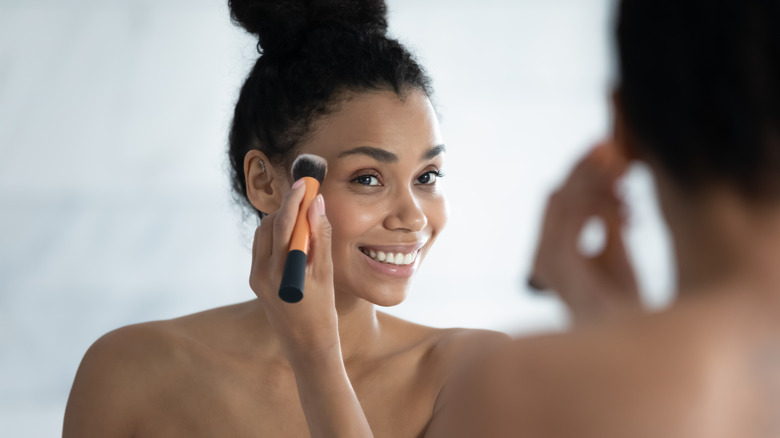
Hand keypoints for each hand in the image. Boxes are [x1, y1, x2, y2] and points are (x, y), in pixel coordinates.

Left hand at [249, 180, 337, 356]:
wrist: (306, 346)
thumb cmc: (323, 312)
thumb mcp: (326, 273)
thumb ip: (320, 236)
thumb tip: (317, 204)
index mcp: (280, 271)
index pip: (284, 223)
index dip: (295, 199)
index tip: (306, 182)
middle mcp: (262, 272)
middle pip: (270, 225)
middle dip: (288, 208)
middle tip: (308, 198)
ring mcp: (256, 277)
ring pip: (264, 234)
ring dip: (281, 221)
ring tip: (304, 219)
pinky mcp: (256, 280)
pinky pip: (263, 247)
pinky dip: (277, 236)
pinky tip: (295, 239)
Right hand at [530, 141, 641, 325]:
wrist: (631, 337)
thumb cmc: (624, 300)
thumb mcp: (616, 249)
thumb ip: (607, 218)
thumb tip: (611, 180)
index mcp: (552, 248)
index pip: (559, 196)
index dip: (582, 169)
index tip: (610, 150)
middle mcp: (543, 252)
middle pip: (557, 191)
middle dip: (589, 169)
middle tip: (618, 153)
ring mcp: (548, 258)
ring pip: (563, 198)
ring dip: (598, 184)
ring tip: (629, 186)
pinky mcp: (560, 262)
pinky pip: (574, 216)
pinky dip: (601, 206)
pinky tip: (627, 213)